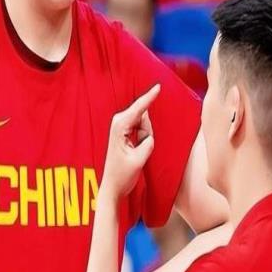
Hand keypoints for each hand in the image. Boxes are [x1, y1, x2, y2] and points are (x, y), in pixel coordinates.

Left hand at [101, 85, 160, 199]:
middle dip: (147, 133)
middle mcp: (118, 123)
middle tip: (138, 150)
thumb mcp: (139, 159)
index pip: (139, 109)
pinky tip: (134, 150)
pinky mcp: (124, 130)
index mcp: (119, 127)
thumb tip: (149, 132)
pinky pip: (142, 129)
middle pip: (144, 118)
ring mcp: (120, 125)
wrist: (113, 185)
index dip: (149, 97)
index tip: (158, 86)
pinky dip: (143, 139)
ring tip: (135, 152)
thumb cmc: (123, 175)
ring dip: (145, 138)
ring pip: (144, 125)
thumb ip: (147, 142)